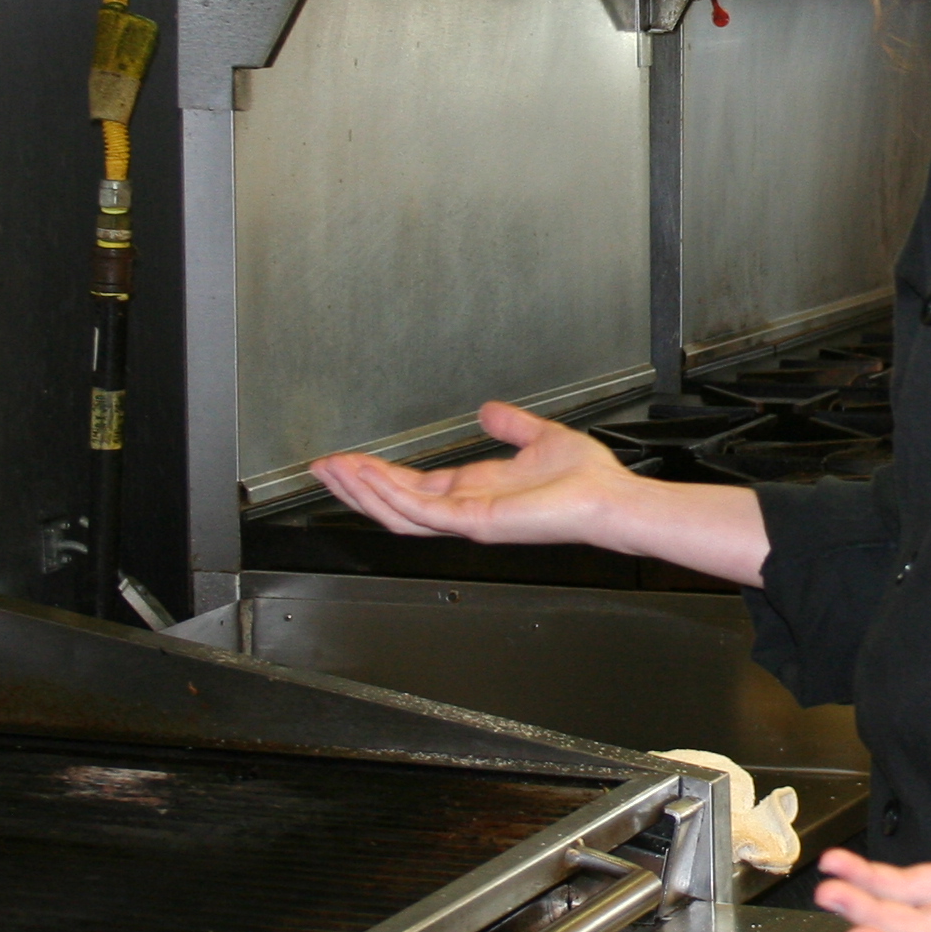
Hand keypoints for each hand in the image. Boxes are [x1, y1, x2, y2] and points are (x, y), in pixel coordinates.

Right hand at [313, 401, 636, 549]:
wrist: (610, 498)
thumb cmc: (586, 480)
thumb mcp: (539, 438)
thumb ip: (511, 426)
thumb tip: (489, 410)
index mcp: (474, 491)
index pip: (411, 487)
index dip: (375, 474)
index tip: (346, 460)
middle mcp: (464, 508)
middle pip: (394, 502)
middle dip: (354, 486)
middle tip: (320, 469)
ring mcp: (467, 519)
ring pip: (398, 511)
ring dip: (362, 489)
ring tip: (333, 469)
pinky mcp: (475, 521)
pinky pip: (422, 512)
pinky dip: (390, 495)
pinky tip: (368, 476)